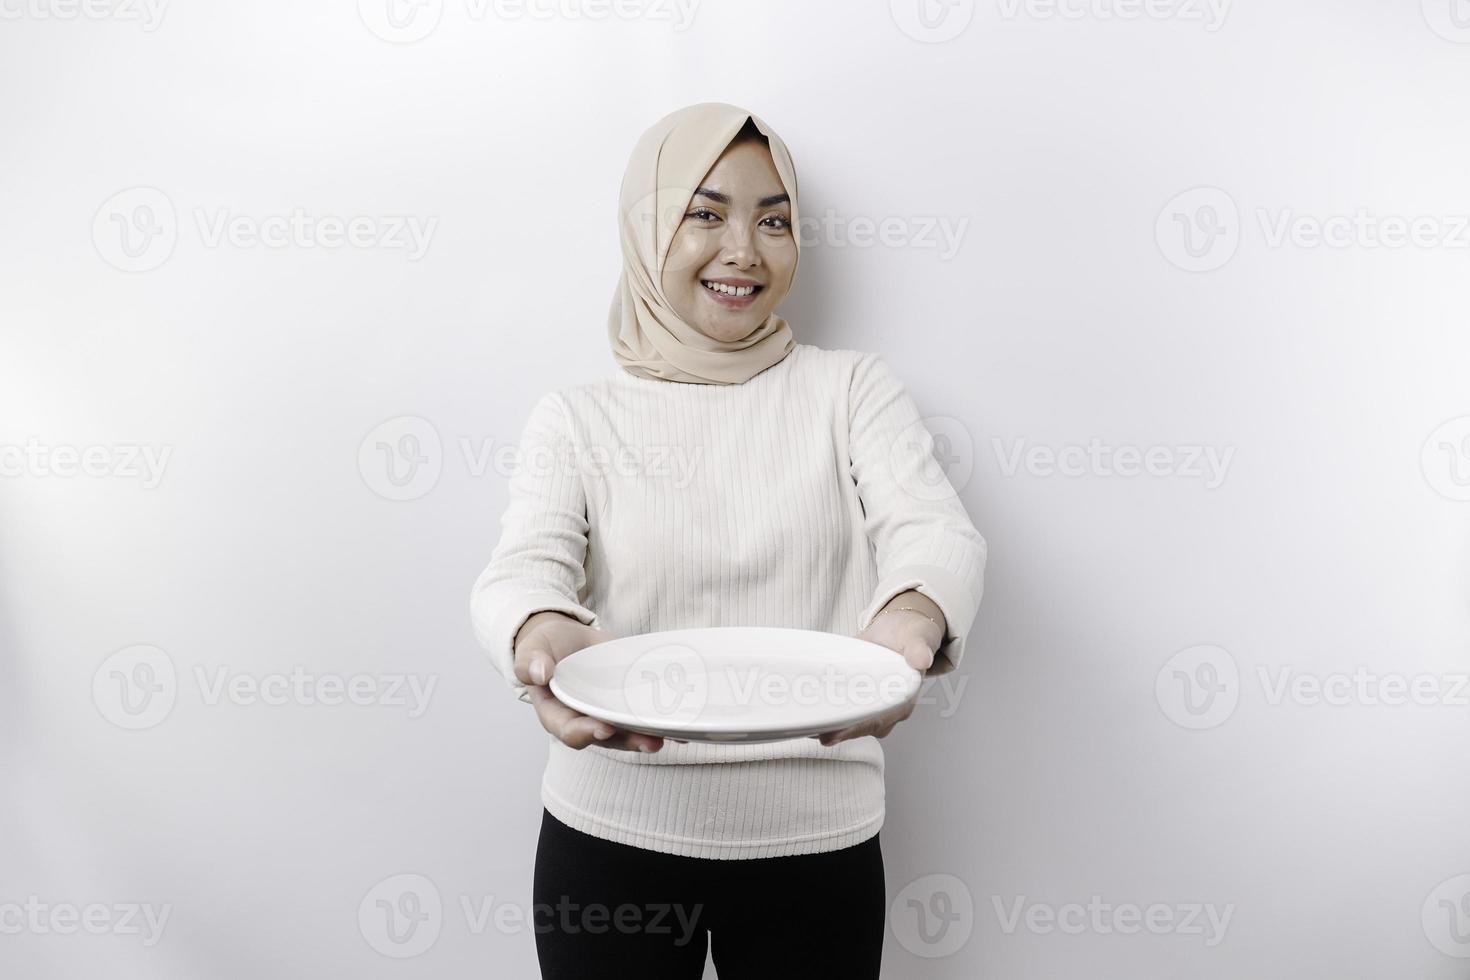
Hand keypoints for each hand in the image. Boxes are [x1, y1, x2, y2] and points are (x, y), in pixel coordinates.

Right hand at [514, 611, 663, 752]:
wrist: (565, 639)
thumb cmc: (544, 649)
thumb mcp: (532, 650)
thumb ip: (530, 662)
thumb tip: (539, 673)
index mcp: (556, 714)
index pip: (570, 730)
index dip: (587, 732)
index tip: (604, 728)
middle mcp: (584, 720)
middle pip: (605, 738)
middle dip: (627, 741)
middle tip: (649, 742)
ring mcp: (606, 713)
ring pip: (627, 732)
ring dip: (647, 736)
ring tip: (669, 736)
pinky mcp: (624, 702)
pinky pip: (641, 716)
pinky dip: (661, 722)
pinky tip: (682, 727)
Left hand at [812, 594, 944, 746]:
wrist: (899, 630)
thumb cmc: (910, 635)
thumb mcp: (918, 635)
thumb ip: (919, 647)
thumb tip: (921, 659)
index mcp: (903, 698)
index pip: (880, 719)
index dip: (857, 727)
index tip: (836, 733)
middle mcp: (889, 710)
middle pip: (861, 727)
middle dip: (839, 732)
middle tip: (817, 733)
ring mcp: (872, 707)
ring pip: (851, 723)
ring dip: (831, 726)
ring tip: (808, 727)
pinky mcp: (858, 699)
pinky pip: (843, 711)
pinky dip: (828, 714)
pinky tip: (810, 717)